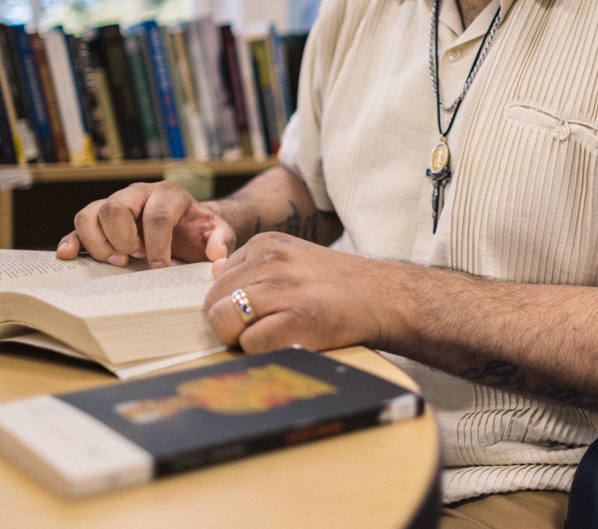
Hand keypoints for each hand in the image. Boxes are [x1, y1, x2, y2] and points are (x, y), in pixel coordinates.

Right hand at [56, 181, 235, 267]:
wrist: (186, 224)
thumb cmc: (199, 229)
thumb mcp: (217, 233)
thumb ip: (220, 242)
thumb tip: (217, 258)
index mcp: (168, 194)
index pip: (157, 215)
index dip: (157, 244)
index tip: (159, 268)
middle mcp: (138, 193)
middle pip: (116, 207)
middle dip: (124, 239)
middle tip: (135, 259)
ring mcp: (116, 204)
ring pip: (91, 213)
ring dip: (99, 242)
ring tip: (118, 261)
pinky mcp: (100, 220)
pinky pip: (79, 226)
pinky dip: (72, 240)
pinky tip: (69, 255)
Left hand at [202, 233, 396, 352]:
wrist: (383, 297)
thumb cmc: (335, 285)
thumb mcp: (292, 259)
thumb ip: (252, 265)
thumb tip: (213, 272)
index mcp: (265, 244)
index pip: (216, 281)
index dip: (230, 304)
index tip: (256, 312)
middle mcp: (270, 260)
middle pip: (214, 302)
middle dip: (229, 324)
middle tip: (261, 330)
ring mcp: (283, 288)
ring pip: (224, 322)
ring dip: (241, 339)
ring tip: (271, 336)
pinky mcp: (297, 319)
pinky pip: (250, 344)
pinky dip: (262, 352)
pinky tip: (287, 342)